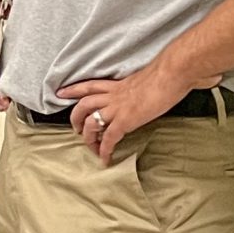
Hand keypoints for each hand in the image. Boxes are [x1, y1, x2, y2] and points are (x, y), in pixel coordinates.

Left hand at [60, 60, 196, 163]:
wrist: (172, 74)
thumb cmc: (167, 74)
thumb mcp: (145, 80)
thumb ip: (138, 88)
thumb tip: (144, 94)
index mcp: (118, 85)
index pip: (90, 86)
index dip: (73, 89)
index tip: (61, 92)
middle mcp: (113, 96)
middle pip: (83, 105)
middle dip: (75, 117)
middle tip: (76, 128)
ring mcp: (118, 108)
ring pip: (91, 122)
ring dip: (88, 136)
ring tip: (90, 146)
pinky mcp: (126, 120)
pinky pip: (109, 138)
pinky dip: (105, 150)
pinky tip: (105, 159)